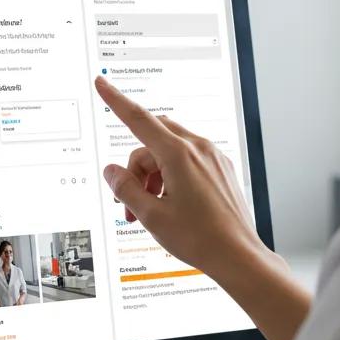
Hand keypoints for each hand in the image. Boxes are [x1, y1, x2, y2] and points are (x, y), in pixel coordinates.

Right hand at [94, 76, 264, 280]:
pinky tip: (172, 204)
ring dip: (153, 174)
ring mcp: (213, 157)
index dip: (115, 100)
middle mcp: (198, 149)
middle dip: (135, 165)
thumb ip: (125, 188)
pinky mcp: (220, 168)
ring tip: (151, 209)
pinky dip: (171, 175)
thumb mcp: (150, 216)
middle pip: (151, 139)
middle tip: (129, 198)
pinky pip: (187, 160)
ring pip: (168, 150)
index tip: (101, 83)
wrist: (238, 256)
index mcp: (178, 155)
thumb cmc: (200, 239)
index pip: (138, 119)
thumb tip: (112, 171)